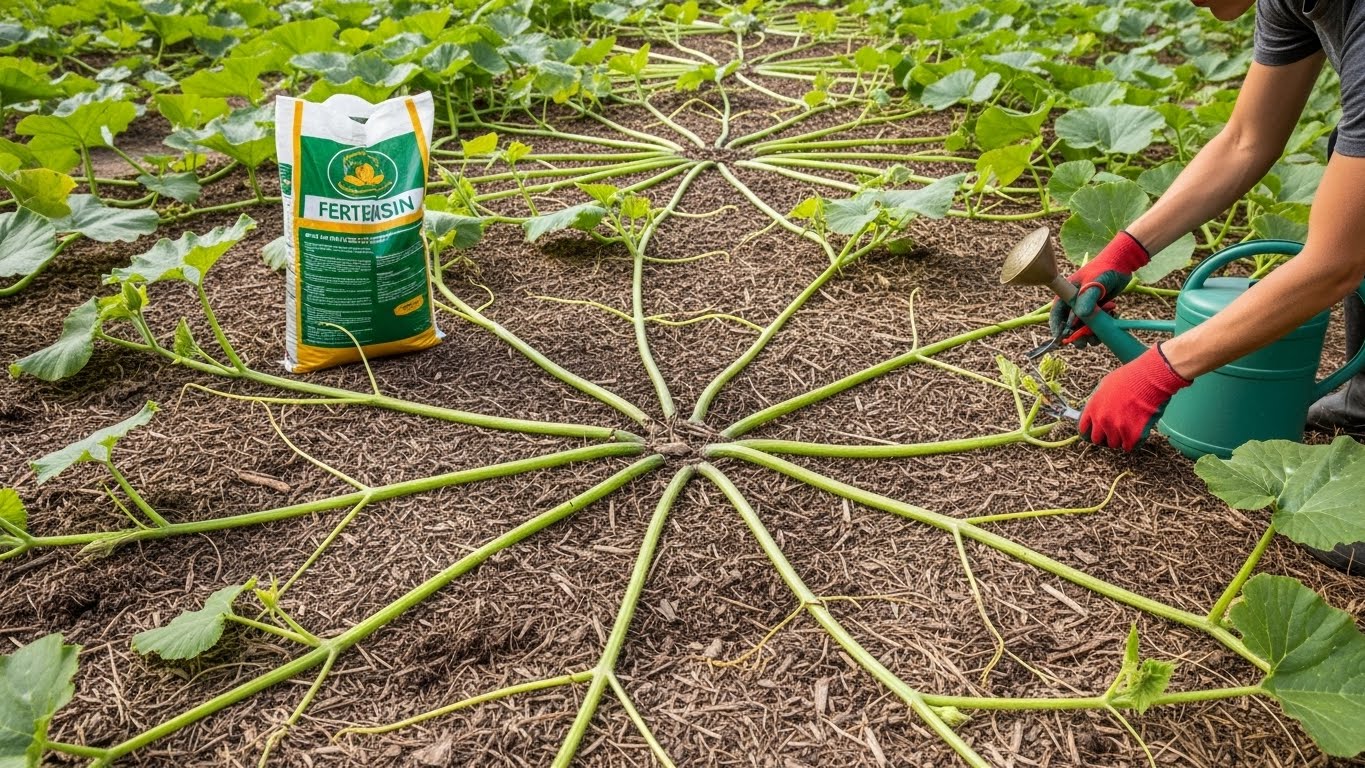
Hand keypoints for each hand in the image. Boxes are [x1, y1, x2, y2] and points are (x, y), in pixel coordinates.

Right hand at [1048, 231, 1149, 346]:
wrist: (1122, 262)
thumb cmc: (1104, 269)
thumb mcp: (1094, 283)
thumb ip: (1087, 299)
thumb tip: (1079, 318)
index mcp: (1067, 294)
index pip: (1056, 314)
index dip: (1057, 328)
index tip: (1062, 341)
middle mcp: (1074, 302)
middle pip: (1070, 325)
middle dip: (1077, 335)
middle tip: (1085, 343)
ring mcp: (1086, 306)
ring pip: (1085, 326)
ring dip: (1092, 333)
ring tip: (1102, 332)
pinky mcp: (1098, 308)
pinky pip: (1098, 322)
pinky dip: (1104, 325)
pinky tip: (1113, 317)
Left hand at [1079, 343, 1192, 450]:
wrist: (1148, 378)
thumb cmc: (1129, 378)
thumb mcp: (1105, 386)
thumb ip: (1099, 401)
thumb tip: (1098, 409)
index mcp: (1093, 408)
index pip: (1083, 428)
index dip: (1090, 431)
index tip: (1096, 431)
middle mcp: (1101, 420)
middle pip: (1097, 440)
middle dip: (1105, 436)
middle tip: (1115, 431)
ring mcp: (1116, 428)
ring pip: (1114, 444)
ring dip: (1120, 439)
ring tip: (1128, 428)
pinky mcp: (1132, 434)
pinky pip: (1129, 446)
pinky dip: (1133, 442)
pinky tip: (1137, 432)